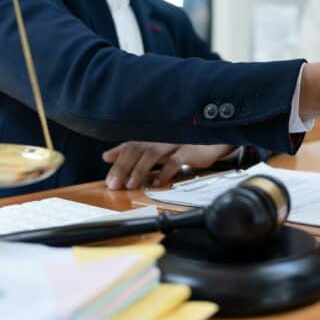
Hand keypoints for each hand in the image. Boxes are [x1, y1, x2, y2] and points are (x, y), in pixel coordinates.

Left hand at [103, 142, 234, 188]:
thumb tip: (106, 155)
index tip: (107, 174)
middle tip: (113, 183)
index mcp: (151, 135)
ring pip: (153, 153)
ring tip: (131, 184)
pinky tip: (156, 182)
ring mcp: (174, 142)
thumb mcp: (154, 147)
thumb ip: (132, 150)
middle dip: (123, 167)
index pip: (130, 145)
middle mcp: (160, 136)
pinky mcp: (189, 150)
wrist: (212, 139)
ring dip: (140, 169)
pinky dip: (164, 173)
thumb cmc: (180, 144)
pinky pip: (174, 161)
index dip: (117, 158)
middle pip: (137, 149)